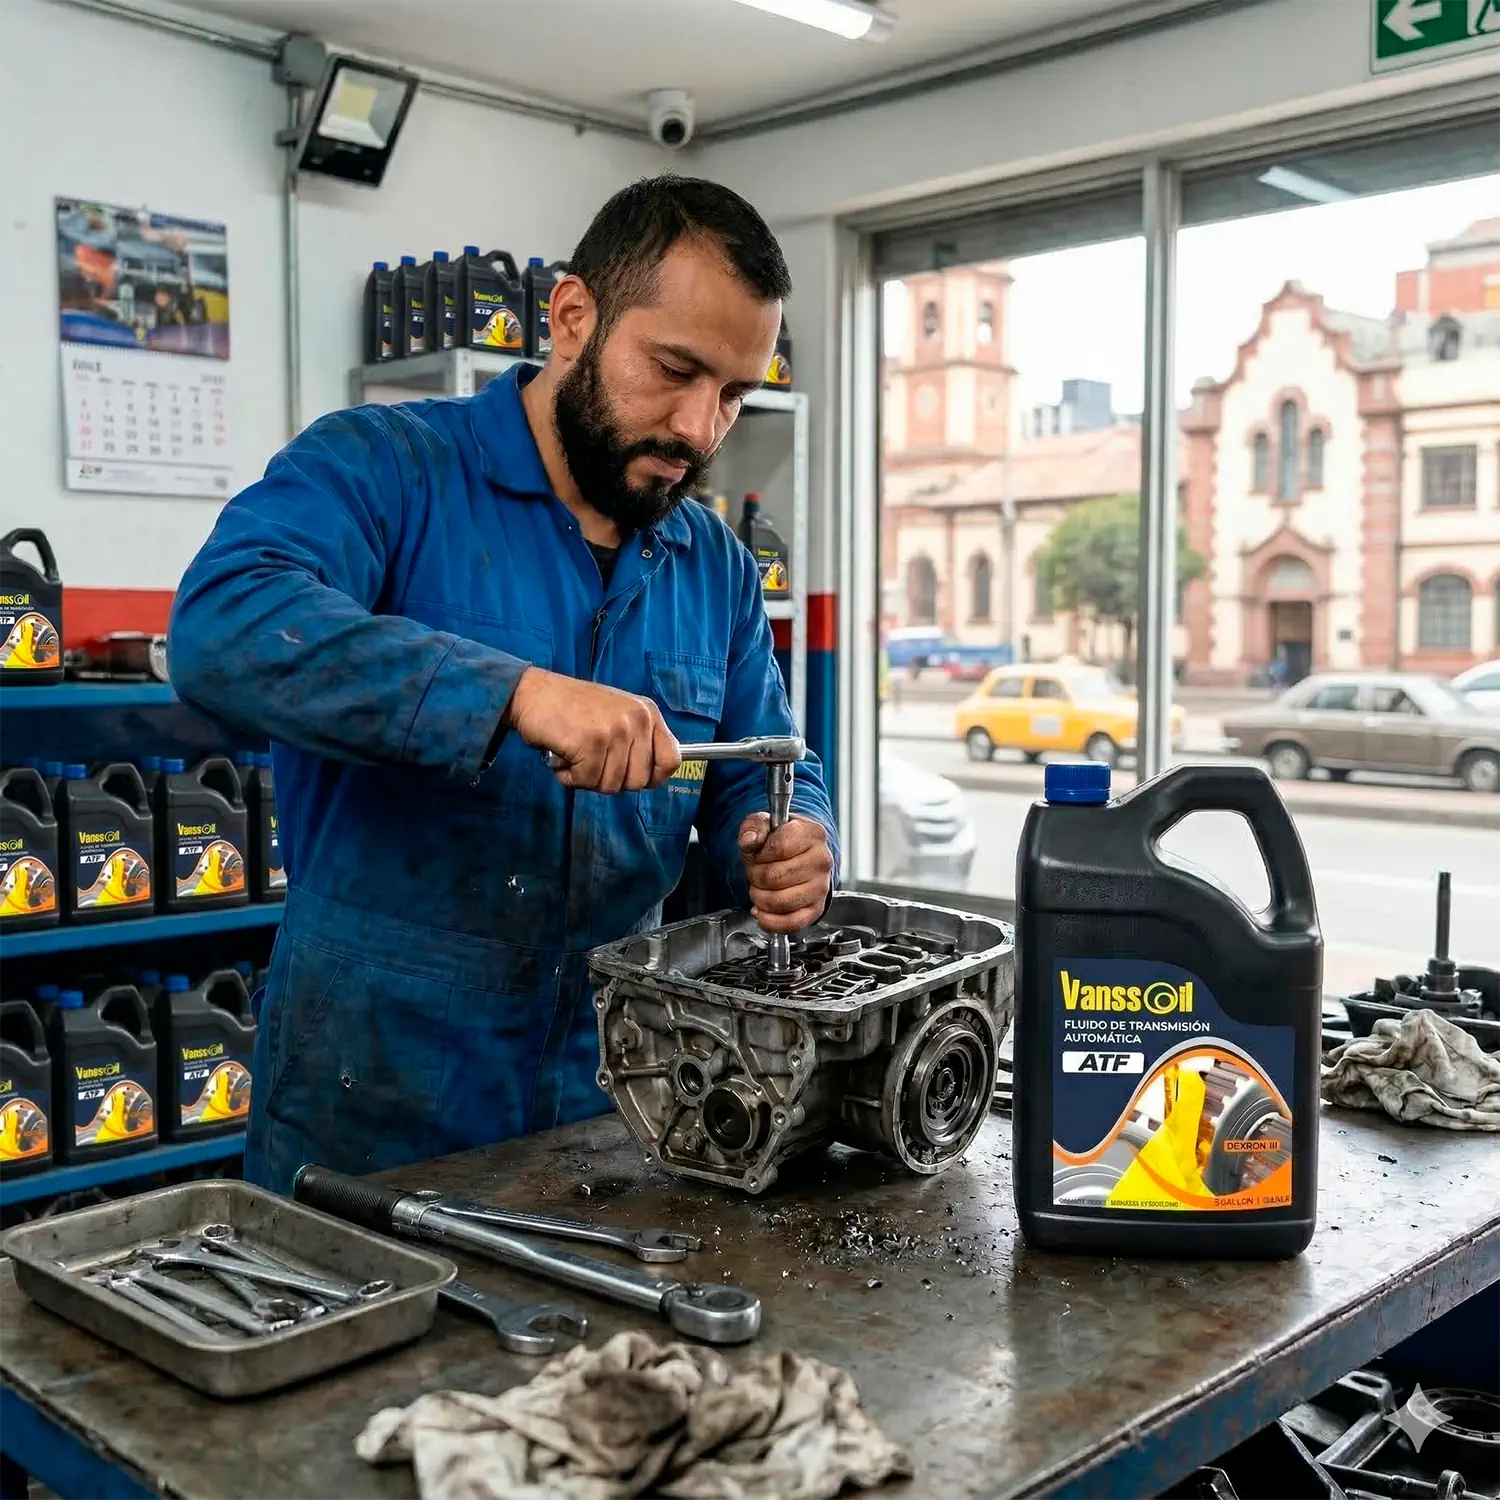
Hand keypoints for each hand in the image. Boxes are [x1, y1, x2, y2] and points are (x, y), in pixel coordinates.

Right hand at [508, 667, 679, 792]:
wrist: (533, 692)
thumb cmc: (571, 707)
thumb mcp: (617, 714)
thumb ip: (637, 740)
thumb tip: (651, 776)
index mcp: (647, 713)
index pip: (672, 759)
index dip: (654, 777)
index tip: (632, 777)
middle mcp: (637, 720)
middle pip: (639, 781)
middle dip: (612, 780)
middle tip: (592, 763)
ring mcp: (615, 731)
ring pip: (612, 784)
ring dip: (588, 778)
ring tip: (575, 755)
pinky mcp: (592, 743)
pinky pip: (587, 780)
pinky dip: (570, 777)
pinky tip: (563, 759)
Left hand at [737, 815, 832, 933]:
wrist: (797, 854)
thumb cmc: (780, 839)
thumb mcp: (763, 824)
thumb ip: (754, 827)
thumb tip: (749, 841)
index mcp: (812, 833)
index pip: (780, 847)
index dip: (761, 854)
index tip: (759, 854)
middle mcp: (822, 860)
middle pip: (777, 877)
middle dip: (756, 876)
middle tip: (756, 872)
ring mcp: (821, 886)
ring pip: (781, 902)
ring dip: (760, 898)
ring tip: (759, 889)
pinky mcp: (816, 909)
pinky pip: (792, 923)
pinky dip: (771, 922)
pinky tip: (762, 912)